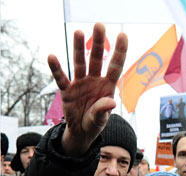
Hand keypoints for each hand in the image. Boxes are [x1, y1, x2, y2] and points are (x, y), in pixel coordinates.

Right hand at [48, 23, 127, 155]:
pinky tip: (52, 57)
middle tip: (99, 25)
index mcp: (107, 86)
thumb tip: (111, 102)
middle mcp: (94, 81)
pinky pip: (61, 78)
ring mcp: (80, 84)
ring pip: (80, 63)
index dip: (119, 51)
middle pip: (96, 59)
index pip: (115, 66)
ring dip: (78, 48)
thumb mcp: (101, 120)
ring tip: (78, 32)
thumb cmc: (95, 123)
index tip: (123, 35)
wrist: (81, 131)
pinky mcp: (67, 90)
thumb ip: (103, 110)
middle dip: (98, 42)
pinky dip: (57, 69)